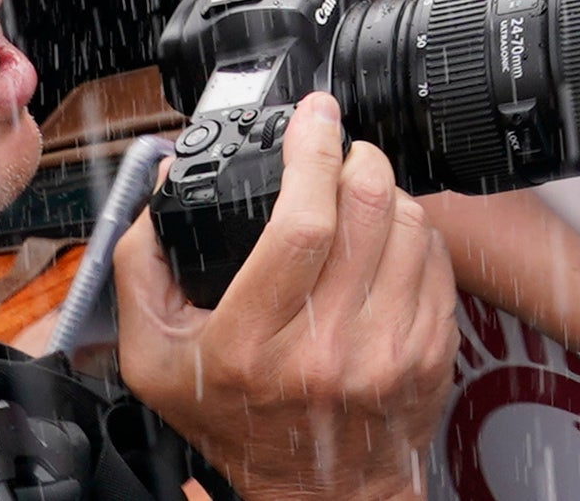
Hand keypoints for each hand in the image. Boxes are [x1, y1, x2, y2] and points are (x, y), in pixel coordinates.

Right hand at [113, 96, 458, 500]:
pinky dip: (412, 235)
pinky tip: (383, 244)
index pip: (302, 222)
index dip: (312, 152)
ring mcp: (389, 352)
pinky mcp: (430, 354)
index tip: (311, 117)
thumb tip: (167, 185)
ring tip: (356, 200)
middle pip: (368, 208)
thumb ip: (143, 267)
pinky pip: (436, 261)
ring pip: (409, 224)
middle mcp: (329, 347)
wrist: (320, 498)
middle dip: (354, 156)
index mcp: (255, 341)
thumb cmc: (237, 424)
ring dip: (384, 193)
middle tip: (336, 149)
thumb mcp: (156, 358)